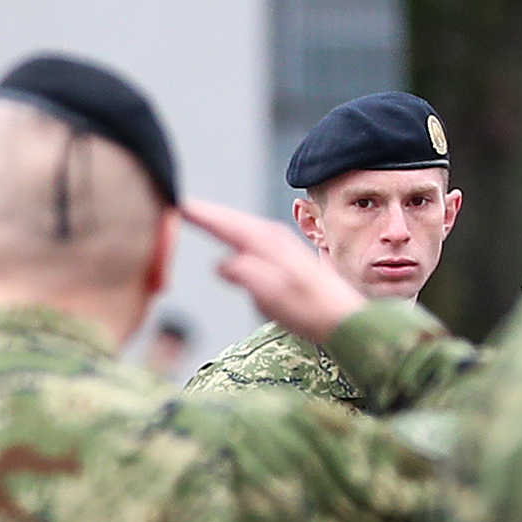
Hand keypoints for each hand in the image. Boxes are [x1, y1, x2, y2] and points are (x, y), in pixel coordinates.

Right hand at [179, 198, 369, 344]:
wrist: (343, 318)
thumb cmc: (309, 309)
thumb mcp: (273, 295)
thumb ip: (246, 275)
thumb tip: (221, 263)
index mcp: (267, 243)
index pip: (225, 225)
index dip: (201, 216)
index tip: (178, 204)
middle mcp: (273, 238)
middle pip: (231, 221)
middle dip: (206, 213)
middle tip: (181, 205)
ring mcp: (279, 246)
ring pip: (241, 228)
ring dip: (219, 222)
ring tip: (198, 216)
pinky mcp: (283, 258)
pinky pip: (250, 238)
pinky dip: (234, 234)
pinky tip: (229, 240)